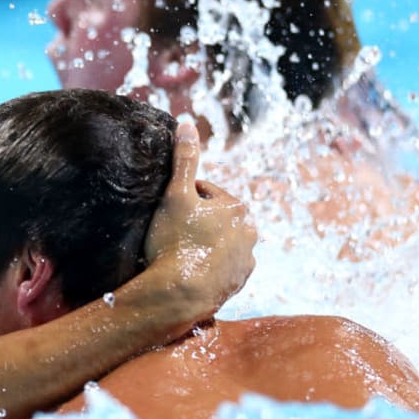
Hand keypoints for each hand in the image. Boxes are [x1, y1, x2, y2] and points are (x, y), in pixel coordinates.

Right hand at [144, 118, 256, 311]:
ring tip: (179, 254)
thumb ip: (184, 159)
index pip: (205, 193)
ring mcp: (246, 260)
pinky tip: (190, 270)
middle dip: (196, 222)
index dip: (182, 200)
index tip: (167, 214)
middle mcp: (250, 232)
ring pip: (220, 243)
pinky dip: (208, 266)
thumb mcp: (175, 195)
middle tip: (170, 234)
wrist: (179, 294)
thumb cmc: (175, 241)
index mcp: (238, 207)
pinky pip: (221, 267)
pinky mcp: (239, 283)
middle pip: (215, 218)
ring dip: (203, 244)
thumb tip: (186, 123)